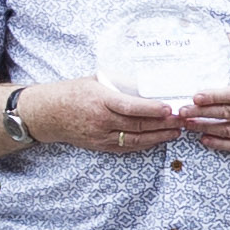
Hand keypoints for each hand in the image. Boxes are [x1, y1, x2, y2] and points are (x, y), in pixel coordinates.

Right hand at [22, 76, 183, 154]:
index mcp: (100, 101)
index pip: (130, 107)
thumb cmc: (71, 92)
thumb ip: (117, 83)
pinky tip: (158, 140)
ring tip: (176, 132)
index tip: (169, 109)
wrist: (47, 114)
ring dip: (158, 137)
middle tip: (182, 120)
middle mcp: (101, 121)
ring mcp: (101, 136)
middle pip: (138, 126)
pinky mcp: (100, 146)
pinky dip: (144, 145)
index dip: (151, 110)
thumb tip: (144, 81)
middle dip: (163, 124)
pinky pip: (126, 148)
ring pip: (135, 140)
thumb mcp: (94, 81)